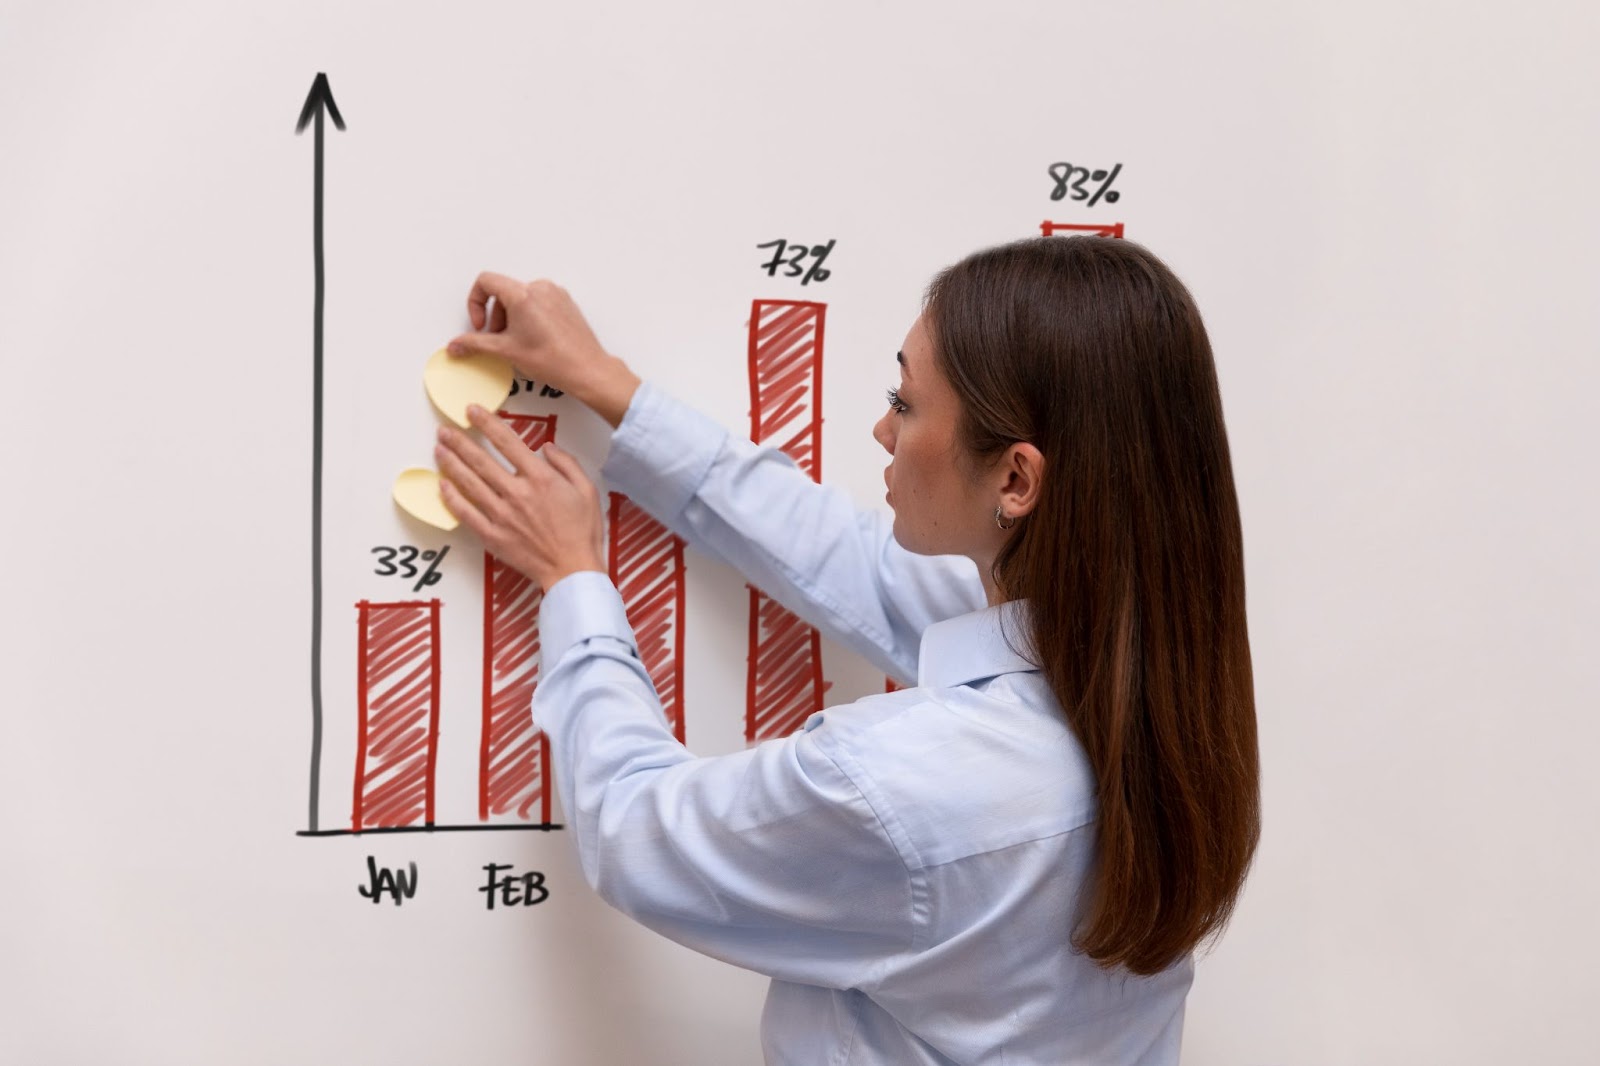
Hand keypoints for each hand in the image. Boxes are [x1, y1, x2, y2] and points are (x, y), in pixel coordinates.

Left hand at [434, 404, 605, 588]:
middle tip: (444, 430)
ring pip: (469, 483)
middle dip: (459, 441)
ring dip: (451, 464)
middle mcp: (517, 493)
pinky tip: (442, 485)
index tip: (473, 411)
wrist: (572, 570)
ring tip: (439, 449)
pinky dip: (452, 498)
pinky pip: (466, 513)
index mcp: (540, 478)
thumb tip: (546, 447)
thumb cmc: (582, 532)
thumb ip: (567, 463)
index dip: (487, 423)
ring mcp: (501, 515)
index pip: (507, 442)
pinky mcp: (492, 535)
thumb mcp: (587, 489)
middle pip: (480, 460)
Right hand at [447, 273, 640, 427]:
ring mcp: (555, 293)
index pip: (485, 281)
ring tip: (518, 341)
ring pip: (521, 297)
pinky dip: (529, 316)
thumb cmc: (553, 360)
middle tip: (499, 339)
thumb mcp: (506, 351)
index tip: (480, 324)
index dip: (475, 302)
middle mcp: (539, 288)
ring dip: (512, 317)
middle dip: (495, 315)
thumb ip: (475, 344)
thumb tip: (456, 345)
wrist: (587, 369)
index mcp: (522, 294)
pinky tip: (534, 339)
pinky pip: (539, 301)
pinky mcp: (565, 302)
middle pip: (504, 292)